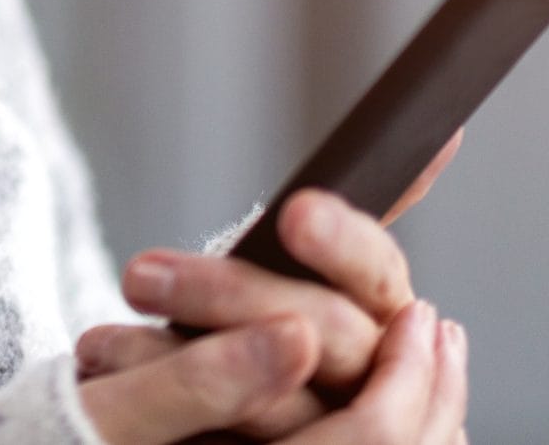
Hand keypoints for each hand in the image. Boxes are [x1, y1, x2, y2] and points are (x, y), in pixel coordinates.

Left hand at [76, 129, 466, 439]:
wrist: (209, 430)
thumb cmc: (256, 352)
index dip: (344, 242)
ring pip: (280, 405)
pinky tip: (102, 363)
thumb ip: (343, 238)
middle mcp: (373, 381)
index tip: (294, 213)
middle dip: (235, 295)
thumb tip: (445, 134)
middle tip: (141, 271)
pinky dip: (167, 401)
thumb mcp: (293, 282)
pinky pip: (226, 442)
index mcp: (389, 326)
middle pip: (331, 335)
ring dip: (178, 360)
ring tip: (102, 333)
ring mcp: (334, 430)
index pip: (379, 270)